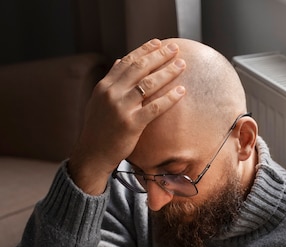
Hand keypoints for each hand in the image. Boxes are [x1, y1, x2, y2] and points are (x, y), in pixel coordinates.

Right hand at [69, 39, 185, 193]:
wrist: (93, 154)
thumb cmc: (99, 129)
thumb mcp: (99, 101)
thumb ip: (111, 81)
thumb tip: (120, 60)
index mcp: (105, 86)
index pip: (127, 61)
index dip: (144, 50)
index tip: (158, 43)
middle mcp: (112, 93)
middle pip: (140, 68)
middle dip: (159, 56)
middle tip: (175, 48)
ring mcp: (121, 108)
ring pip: (149, 84)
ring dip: (168, 72)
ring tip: (181, 65)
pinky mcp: (132, 124)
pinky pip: (155, 107)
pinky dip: (170, 97)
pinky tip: (181, 91)